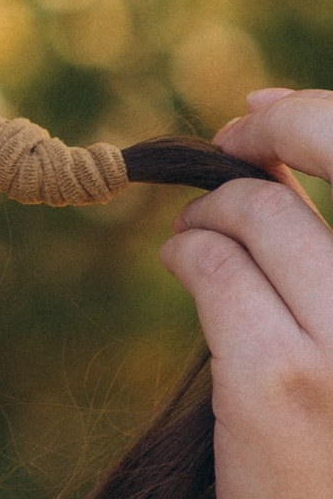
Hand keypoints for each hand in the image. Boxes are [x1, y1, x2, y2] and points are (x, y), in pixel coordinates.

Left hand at [164, 90, 332, 498]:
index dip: (312, 120)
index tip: (262, 116)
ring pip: (256, 220)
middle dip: (242, 184)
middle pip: (304, 197)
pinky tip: (186, 273)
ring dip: (209, 222)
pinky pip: (212, 270)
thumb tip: (272, 144)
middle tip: (212, 203)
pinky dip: (187, 258)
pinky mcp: (287, 382)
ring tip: (198, 251)